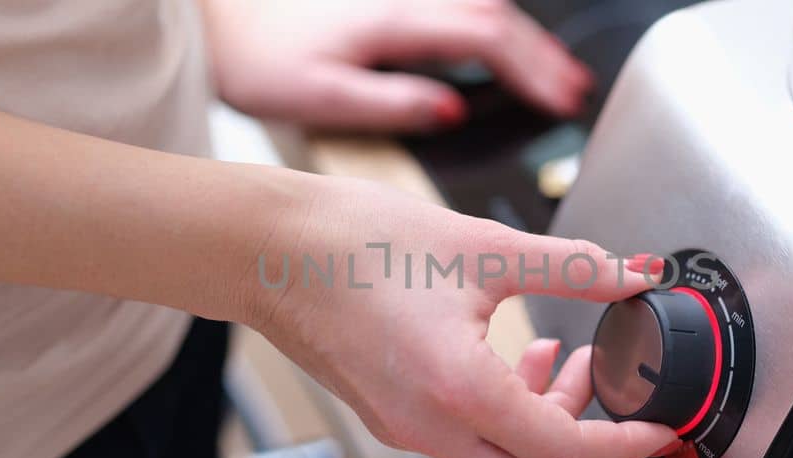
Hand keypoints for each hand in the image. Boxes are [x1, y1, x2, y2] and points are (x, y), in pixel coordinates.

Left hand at [201, 0, 592, 131]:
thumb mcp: (318, 96)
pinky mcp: (389, 5)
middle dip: (541, 55)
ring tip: (551, 75)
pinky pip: (456, 10)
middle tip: (573, 92)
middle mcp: (404, 2)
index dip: (532, 70)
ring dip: (520, 40)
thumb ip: (389, 104)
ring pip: (479, 8)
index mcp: (394, 24)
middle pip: (496, 18)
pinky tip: (496, 49)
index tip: (562, 100)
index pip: (487, 41)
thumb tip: (451, 112)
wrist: (220, 22)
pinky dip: (489, 31)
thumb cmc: (258, 57)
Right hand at [242, 177, 674, 457]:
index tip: (657, 425)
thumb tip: (635, 273)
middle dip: (592, 457)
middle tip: (624, 412)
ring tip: (572, 362)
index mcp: (457, 390)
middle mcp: (429, 427)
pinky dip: (508, 415)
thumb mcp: (480, 244)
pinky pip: (466, 442)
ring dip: (549, 429)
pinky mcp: (393, 417)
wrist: (267, 247)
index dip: (624, 443)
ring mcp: (407, 429)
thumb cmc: (352, 241)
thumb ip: (573, 264)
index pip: (563, 451)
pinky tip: (522, 357)